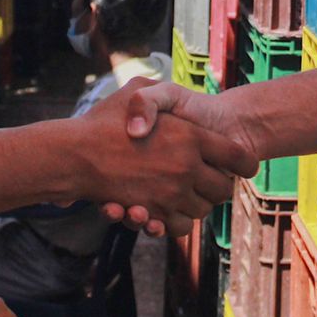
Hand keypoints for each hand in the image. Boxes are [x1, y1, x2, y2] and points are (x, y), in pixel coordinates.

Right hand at [73, 79, 256, 237]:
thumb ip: (159, 95)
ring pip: (203, 209)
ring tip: (182, 191)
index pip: (237, 155)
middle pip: (224, 188)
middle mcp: (186, 166)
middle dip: (220, 185)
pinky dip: (176, 222)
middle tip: (208, 178)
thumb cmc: (103, 120)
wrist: (73, 154)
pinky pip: (180, 226)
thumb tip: (176, 109)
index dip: (243, 161)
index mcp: (191, 135)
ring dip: (197, 204)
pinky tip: (164, 208)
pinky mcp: (154, 212)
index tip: (242, 163)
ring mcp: (171, 192)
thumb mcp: (137, 90)